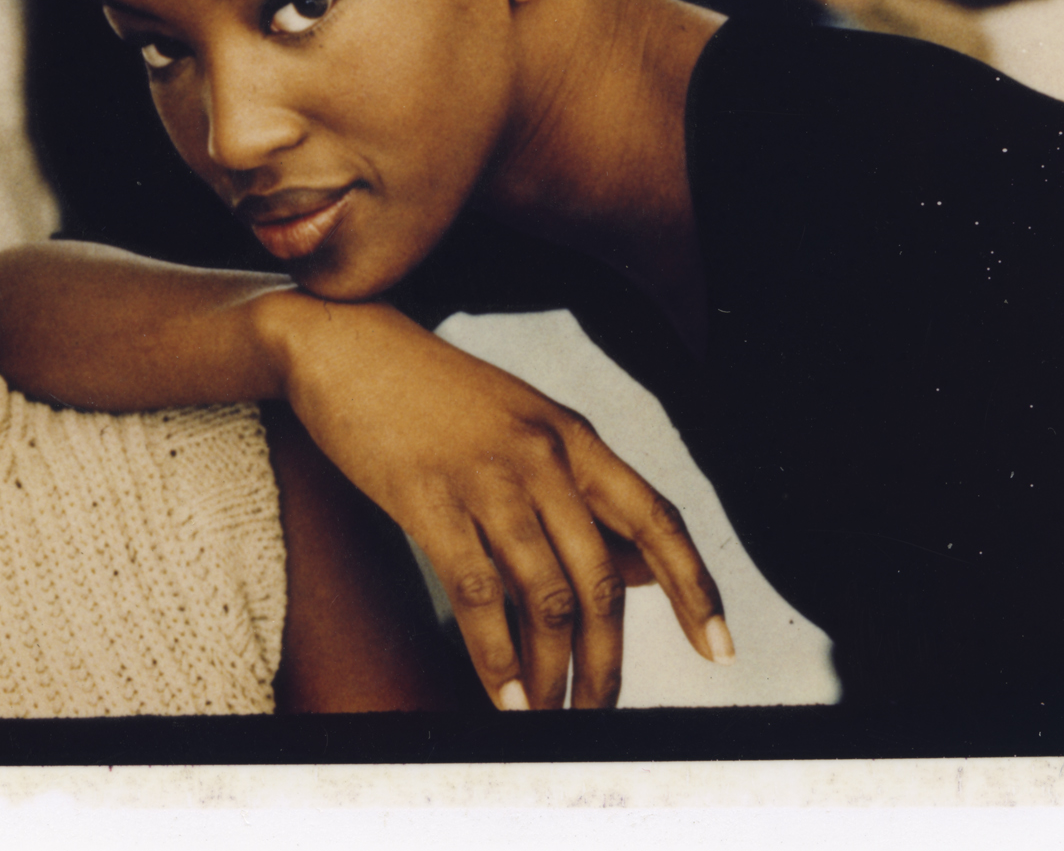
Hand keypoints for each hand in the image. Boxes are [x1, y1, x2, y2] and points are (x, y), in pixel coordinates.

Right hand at [263, 295, 733, 709]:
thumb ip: (582, 496)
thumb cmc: (434, 396)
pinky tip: (500, 697)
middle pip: (601, 578)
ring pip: (544, 597)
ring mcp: (486, 477)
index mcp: (573, 436)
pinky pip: (477, 596)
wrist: (346, 346)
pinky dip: (494, 659)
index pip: (657, 518)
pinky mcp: (428, 500)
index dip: (695, 587)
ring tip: (546, 717)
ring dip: (552, 674)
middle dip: (606, 660)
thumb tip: (649, 573)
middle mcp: (542, 455)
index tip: (718, 648)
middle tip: (600, 711)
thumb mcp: (523, 429)